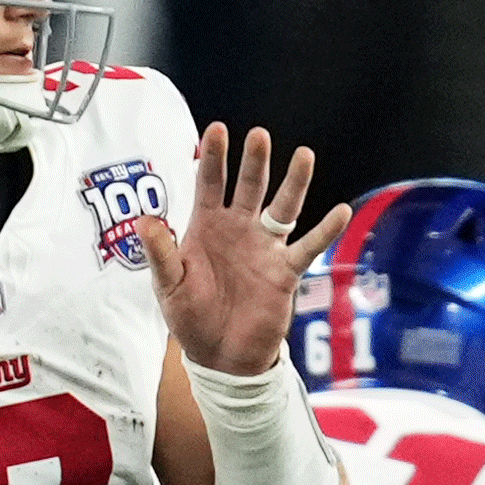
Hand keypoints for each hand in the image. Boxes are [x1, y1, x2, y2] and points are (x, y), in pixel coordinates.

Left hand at [141, 124, 350, 374]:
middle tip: (259, 135)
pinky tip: (340, 211)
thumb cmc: (190, 317)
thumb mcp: (168, 285)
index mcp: (206, 226)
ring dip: (294, 183)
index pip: (210, 183)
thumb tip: (144, 220)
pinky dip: (325, 231)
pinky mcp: (285, 272)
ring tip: (305, 155)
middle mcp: (239, 229)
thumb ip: (160, 253)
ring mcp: (264, 248)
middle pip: (250, 187)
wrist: (218, 355)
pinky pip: (308, 247)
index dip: (213, 157)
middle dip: (254, 162)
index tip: (216, 129)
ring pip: (283, 208)